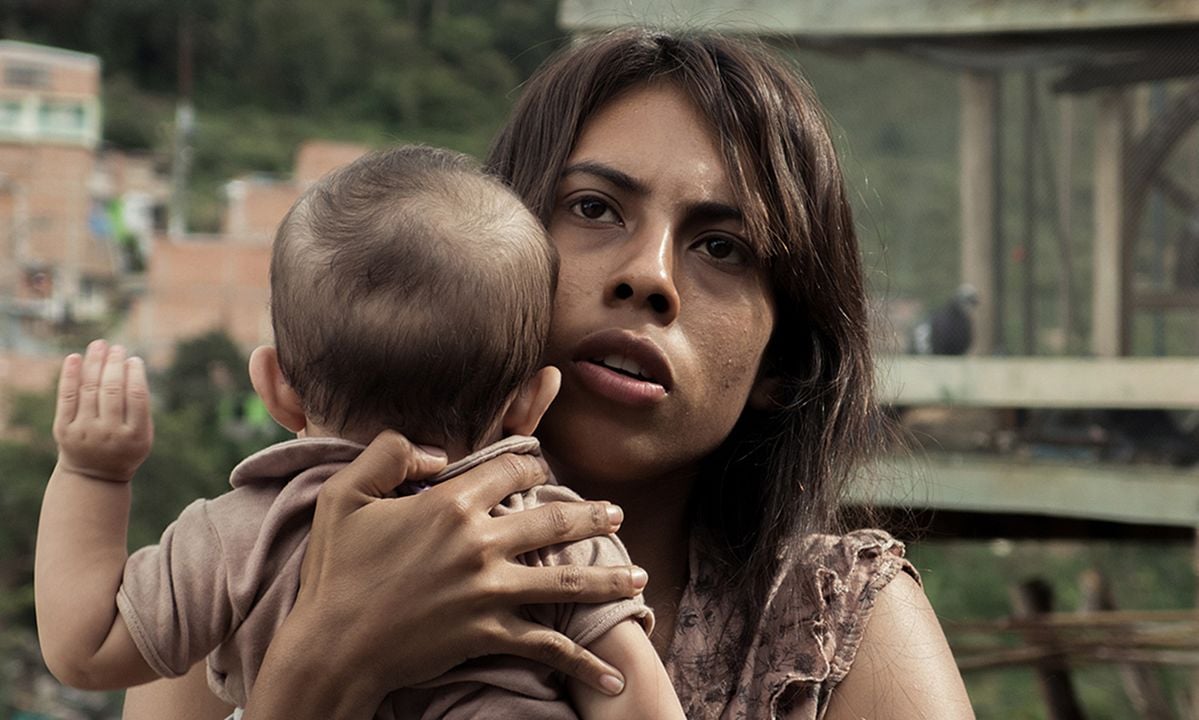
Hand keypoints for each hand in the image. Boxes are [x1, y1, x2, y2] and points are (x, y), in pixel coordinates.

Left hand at [52, 339, 152, 482]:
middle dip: (114, 364)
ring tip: (99, 345)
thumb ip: (140, 407)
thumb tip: (130, 365)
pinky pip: (67, 397)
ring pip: (89, 389)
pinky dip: (70, 376)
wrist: (94, 476)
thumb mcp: (142, 435)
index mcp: (134, 436)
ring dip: (94, 363)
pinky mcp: (64, 430)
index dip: (134, 373)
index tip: (133, 359)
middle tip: (116, 348)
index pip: (135, 396)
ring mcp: (85, 432)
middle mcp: (109, 434)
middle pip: (111, 390)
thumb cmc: (124, 447)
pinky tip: (74, 358)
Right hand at [265, 430, 644, 713]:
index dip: (531, 464)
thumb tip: (440, 452)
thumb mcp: (344, 494)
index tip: (542, 468)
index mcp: (450, 504)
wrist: (331, 648)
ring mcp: (489, 591)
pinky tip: (613, 678)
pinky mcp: (489, 634)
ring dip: (607, 577)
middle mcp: (480, 543)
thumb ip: (388, 452)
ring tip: (638, 577)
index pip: (510, 470)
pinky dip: (584, 662)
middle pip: (553, 520)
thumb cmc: (334, 571)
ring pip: (565, 579)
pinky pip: (548, 647)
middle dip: (591, 515)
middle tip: (616, 516)